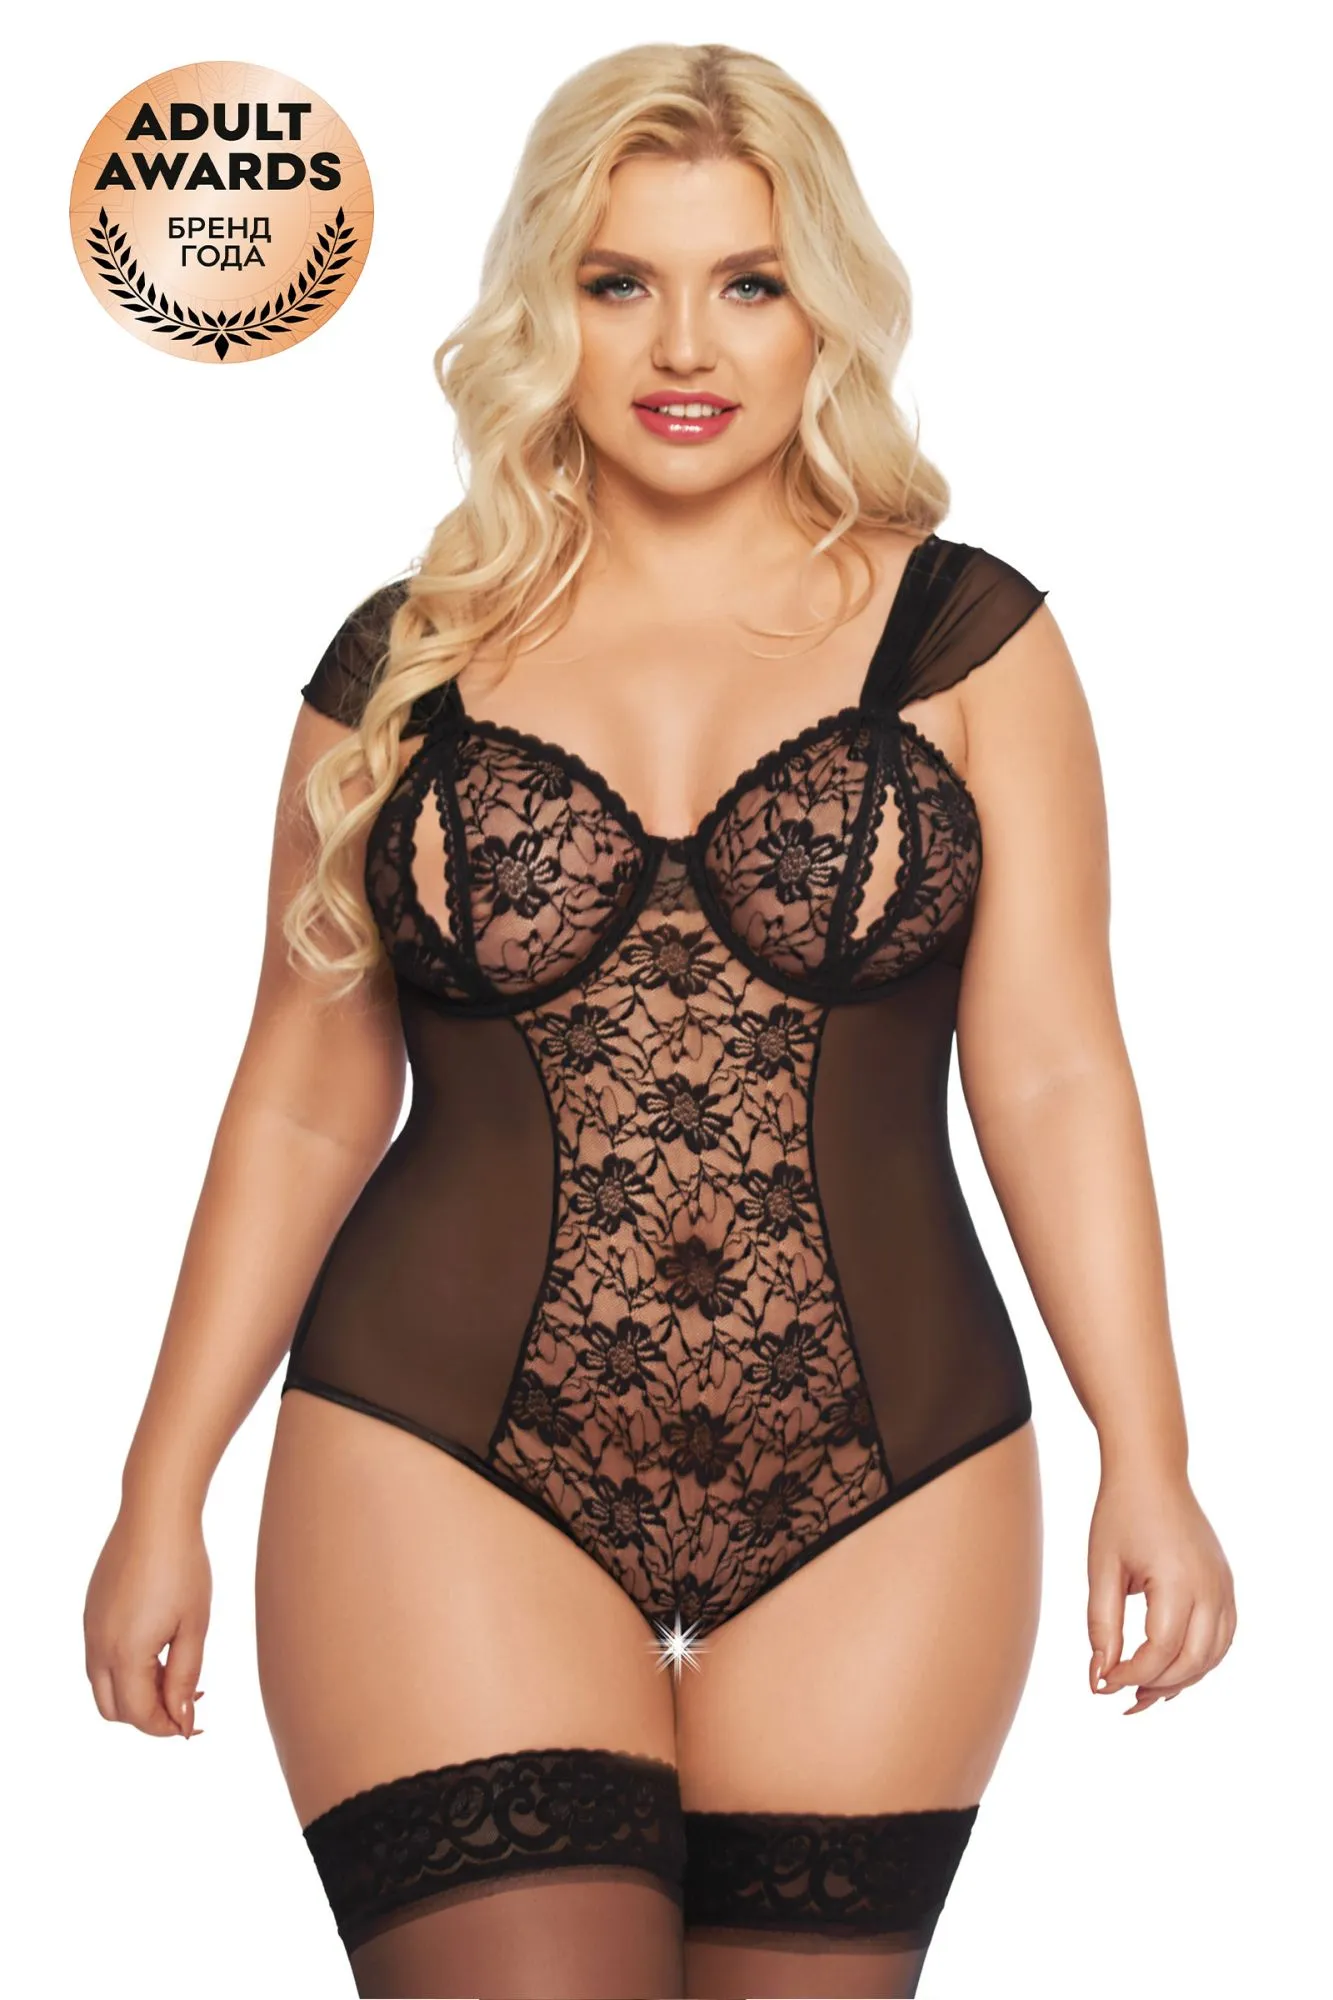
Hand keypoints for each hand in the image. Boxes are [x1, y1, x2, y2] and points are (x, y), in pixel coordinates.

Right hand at [84, 1502, 211, 1738]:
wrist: (155, 1515)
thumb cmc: (182, 1567)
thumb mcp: (193, 1626)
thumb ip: (185, 1677)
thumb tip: (181, 1721)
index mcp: (125, 1654)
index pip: (139, 1715)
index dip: (167, 1727)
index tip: (194, 1723)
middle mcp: (98, 1646)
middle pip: (113, 1709)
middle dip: (147, 1715)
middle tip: (184, 1701)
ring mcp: (90, 1628)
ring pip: (104, 1685)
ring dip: (136, 1691)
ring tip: (175, 1671)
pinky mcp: (91, 1611)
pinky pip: (100, 1657)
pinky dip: (125, 1667)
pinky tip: (158, 1647)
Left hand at [1087, 1462, 1235, 1713]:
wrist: (1152, 1472)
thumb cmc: (1120, 1514)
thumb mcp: (1102, 1568)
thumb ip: (1101, 1625)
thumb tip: (1099, 1677)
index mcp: (1177, 1580)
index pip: (1160, 1650)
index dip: (1130, 1675)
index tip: (1101, 1683)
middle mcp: (1210, 1587)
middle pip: (1192, 1661)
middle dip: (1156, 1685)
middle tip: (1120, 1697)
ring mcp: (1223, 1586)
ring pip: (1213, 1655)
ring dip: (1181, 1679)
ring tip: (1143, 1691)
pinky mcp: (1225, 1584)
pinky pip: (1222, 1637)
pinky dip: (1200, 1660)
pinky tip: (1171, 1668)